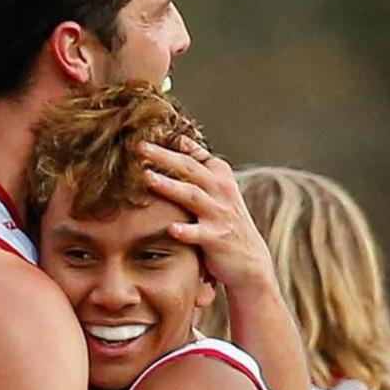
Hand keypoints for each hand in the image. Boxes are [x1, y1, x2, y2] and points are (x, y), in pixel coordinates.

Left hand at [138, 138, 274, 292]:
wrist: (249, 260)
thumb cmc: (223, 222)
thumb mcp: (216, 192)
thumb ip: (196, 171)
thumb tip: (170, 146)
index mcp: (218, 176)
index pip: (194, 153)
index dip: (172, 141)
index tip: (148, 129)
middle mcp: (221, 191)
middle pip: (189, 169)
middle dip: (164, 156)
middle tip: (140, 147)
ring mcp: (220, 214)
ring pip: (193, 196)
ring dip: (170, 186)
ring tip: (147, 178)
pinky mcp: (218, 238)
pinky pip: (200, 233)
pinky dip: (186, 231)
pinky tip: (171, 229)